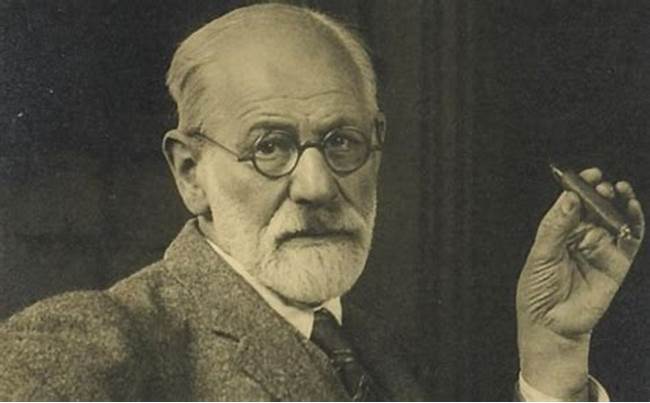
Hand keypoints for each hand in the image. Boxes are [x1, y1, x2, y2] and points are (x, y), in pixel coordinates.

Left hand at [516, 167, 644, 399]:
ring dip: (617, 201)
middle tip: (599, 184)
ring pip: (613, 218)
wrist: (551, 324)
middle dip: (598, 191)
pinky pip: (630, 239)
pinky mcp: (617, 263)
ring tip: (616, 189)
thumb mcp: (541, 255)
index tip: (586, 173)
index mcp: (559, 231)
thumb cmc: (538, 290)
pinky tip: (631, 208)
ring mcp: (600, 248)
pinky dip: (634, 222)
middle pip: (594, 206)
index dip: (579, 186)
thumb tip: (570, 197)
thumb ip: (556, 227)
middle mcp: (580, 236)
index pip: (572, 202)